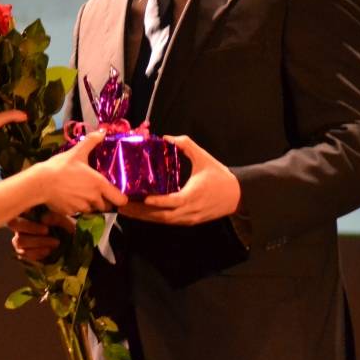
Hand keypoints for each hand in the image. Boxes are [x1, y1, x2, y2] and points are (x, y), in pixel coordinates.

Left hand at [0, 109, 26, 182]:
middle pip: (6, 129)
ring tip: (31, 139)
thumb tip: (26, 115)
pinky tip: (24, 151)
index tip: (28, 116)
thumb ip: (7, 116)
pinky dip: (13, 154)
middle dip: (17, 129)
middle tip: (32, 128)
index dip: (13, 115)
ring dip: (16, 142)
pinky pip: (6, 155)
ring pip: (7, 142)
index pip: (2, 116)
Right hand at [8, 211, 74, 261]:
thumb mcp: (67, 220)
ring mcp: (21, 238)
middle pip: (14, 224)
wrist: (73, 245)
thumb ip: (56, 217)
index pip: (19, 209)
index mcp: (30, 210)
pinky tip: (49, 250)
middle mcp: (22, 223)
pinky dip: (37, 253)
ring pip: (18, 241)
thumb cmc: (68, 227)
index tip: (42, 219)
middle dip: (31, 228)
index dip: (25, 213)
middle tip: (47, 231)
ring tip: (55, 243)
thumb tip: (43, 218)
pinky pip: (24, 253)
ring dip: (37, 242)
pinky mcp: (25, 252)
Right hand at [35, 131, 127, 214]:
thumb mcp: (77, 152)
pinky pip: (78, 212)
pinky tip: (69, 197)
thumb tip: (102, 132)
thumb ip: (91, 142)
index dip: (119, 197)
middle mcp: (93, 199)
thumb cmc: (61, 167)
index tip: (114, 192)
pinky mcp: (70, 213)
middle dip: (104, 201)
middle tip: (96, 191)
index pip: (120, 200)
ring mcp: (82, 208)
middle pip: (106, 206)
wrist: (41, 183)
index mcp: (99, 185)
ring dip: (91, 204)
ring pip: (92, 210)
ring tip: (82, 193)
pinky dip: (77, 207)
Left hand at [119, 135, 239, 224]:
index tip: (142, 198)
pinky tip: (141, 213)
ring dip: (144, 217)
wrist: (237, 196)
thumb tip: (167, 137)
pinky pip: (168, 221)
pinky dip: (154, 218)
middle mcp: (188, 211)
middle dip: (141, 212)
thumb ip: (186, 145)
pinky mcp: (188, 221)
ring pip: (163, 221)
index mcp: (192, 196)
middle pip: (161, 216)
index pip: (172, 202)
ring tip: (126, 210)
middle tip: (122, 205)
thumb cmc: (219, 176)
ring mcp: (188, 219)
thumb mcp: (204, 157)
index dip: (157, 202)